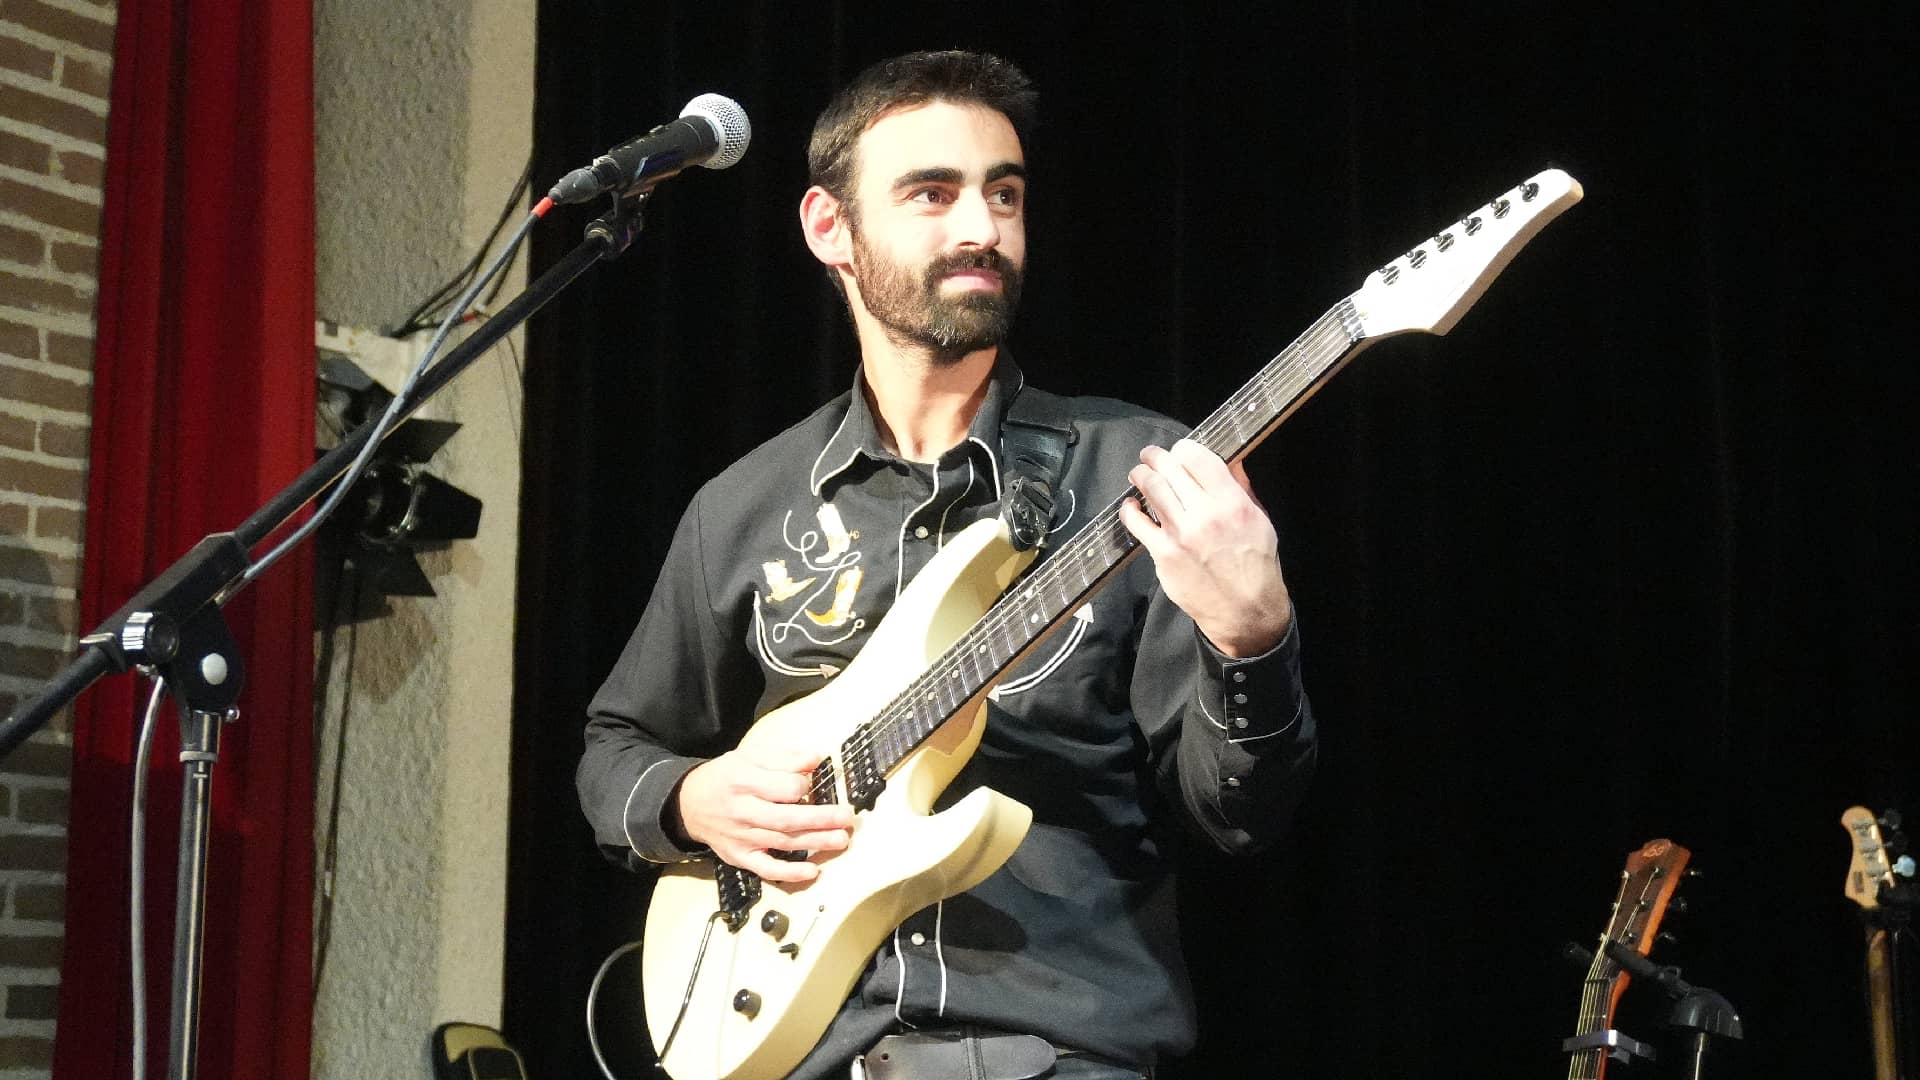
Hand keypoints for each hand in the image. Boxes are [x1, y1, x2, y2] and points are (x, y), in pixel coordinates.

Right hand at [675, 743, 854, 882]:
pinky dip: (790, 873)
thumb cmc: (725, 777)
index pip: (783, 787)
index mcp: (744, 781)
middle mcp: (742, 811)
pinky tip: (812, 871)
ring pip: (783, 842)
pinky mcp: (740, 857)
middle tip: (846, 818)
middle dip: (821, 819)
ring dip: (816, 843)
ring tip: (841, 840)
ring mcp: (741, 837)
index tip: (814, 783)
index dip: (805, 786)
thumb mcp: (749, 756)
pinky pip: (766, 869)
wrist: (688, 804)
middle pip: (787, 818)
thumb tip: (815, 759)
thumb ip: (783, 758)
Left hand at [1118, 439, 1292, 657]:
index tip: (1178, 451)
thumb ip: (1242, 488)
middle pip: (1169, 468)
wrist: (1245, 610)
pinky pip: (1136, 522)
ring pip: (1150, 488)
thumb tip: (1231, 461)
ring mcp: (1181, 533)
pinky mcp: (1163, 553)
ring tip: (1139, 474)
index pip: (1198, 457)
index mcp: (1232, 502)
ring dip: (1140, 475)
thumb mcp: (1260, 521)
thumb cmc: (1255, 565)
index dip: (1183, 449)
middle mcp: (1205, 514)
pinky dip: (1130, 509)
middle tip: (1150, 456)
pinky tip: (1131, 505)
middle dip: (1155, 456)